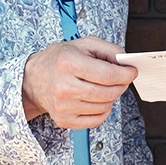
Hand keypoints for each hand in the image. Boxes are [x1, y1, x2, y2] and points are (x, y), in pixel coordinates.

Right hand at [21, 37, 136, 127]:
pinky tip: (98, 99)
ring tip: (105, 87)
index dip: (126, 74)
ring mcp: (63, 107)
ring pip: (104, 107)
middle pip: (108, 93)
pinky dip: (103, 110)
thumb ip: (109, 49)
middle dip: (121, 85)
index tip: (131, 71)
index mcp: (68, 64)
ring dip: (112, 97)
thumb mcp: (84, 44)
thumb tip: (126, 62)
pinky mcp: (64, 120)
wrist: (34, 79)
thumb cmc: (60, 59)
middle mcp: (64, 87)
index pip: (108, 75)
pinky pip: (96, 120)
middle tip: (121, 78)